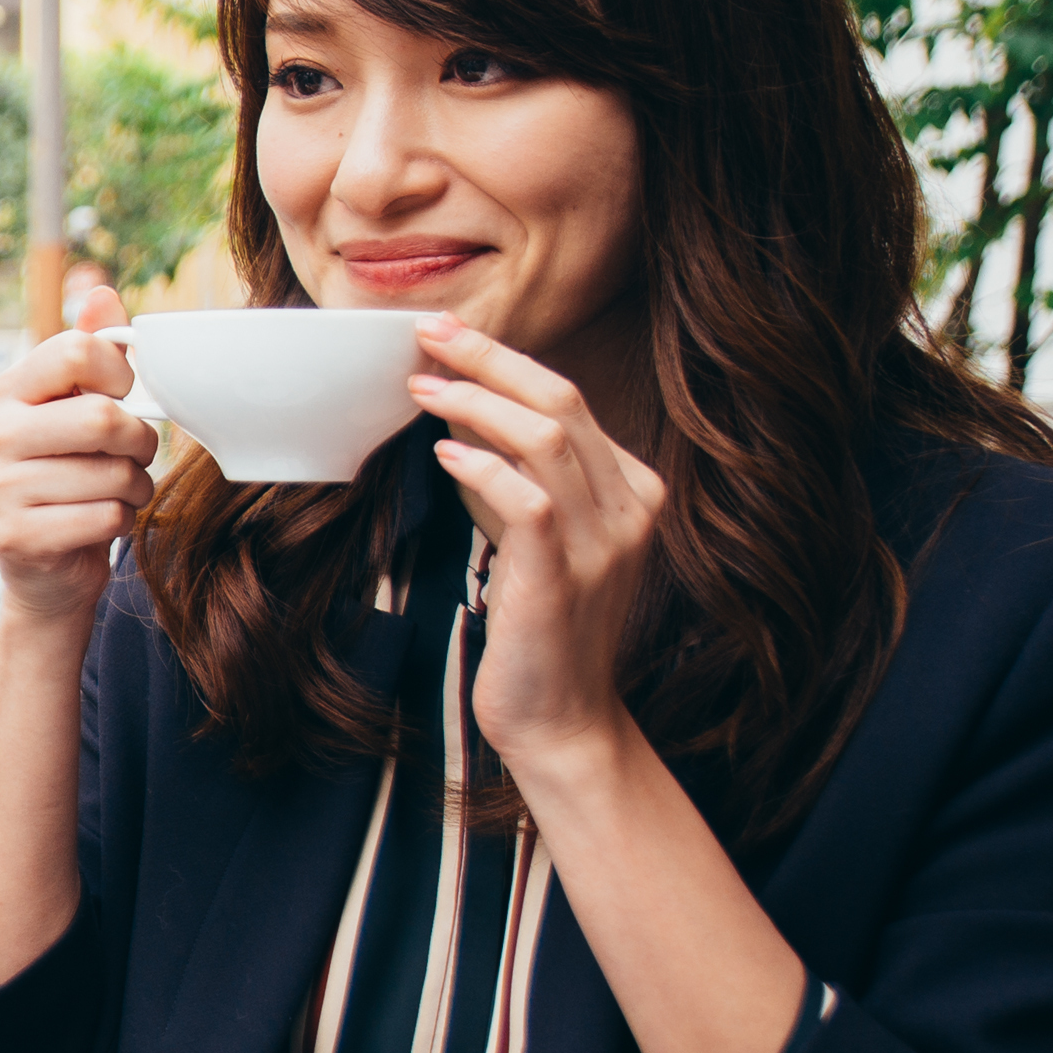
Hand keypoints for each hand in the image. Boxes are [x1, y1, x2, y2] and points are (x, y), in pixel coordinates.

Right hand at [0, 330, 157, 623]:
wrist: (48, 568)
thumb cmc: (73, 478)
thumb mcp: (82, 409)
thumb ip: (94, 352)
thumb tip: (99, 289)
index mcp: (10, 391)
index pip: (79, 351)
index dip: (122, 374)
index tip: (124, 396)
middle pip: (102, 417)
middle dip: (140, 441)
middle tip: (134, 454)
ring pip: (112, 474)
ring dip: (135, 487)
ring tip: (117, 492)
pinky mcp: (17, 536)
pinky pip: (107, 516)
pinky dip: (122, 522)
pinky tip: (102, 522)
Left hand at [407, 315, 665, 774]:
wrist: (561, 718)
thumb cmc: (537, 623)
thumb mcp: (528, 535)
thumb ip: (508, 474)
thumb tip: (458, 407)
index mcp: (630, 489)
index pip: (568, 399)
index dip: (504, 360)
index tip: (446, 334)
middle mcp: (628, 508)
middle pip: (561, 401)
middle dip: (489, 358)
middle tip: (427, 333)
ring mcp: (601, 544)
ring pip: (547, 440)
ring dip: (475, 403)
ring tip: (422, 389)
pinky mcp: (562, 579)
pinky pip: (529, 503)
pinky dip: (482, 468)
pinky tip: (442, 455)